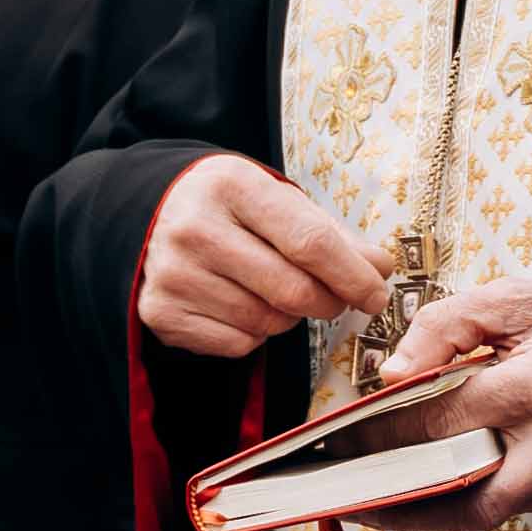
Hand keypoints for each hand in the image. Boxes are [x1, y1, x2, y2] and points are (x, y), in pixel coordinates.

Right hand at [137, 153, 383, 356]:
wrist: (150, 214)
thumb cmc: (228, 207)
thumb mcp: (275, 200)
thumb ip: (329, 233)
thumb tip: (381, 268)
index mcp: (232, 186)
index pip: (310, 241)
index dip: (353, 276)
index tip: (377, 294)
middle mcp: (196, 229)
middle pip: (292, 289)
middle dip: (329, 302)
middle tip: (336, 299)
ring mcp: (174, 274)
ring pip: (267, 321)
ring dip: (288, 317)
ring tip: (275, 292)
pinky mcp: (161, 313)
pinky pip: (238, 344)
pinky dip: (254, 334)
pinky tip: (241, 305)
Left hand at [359, 276, 531, 530]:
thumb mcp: (511, 301)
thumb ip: (443, 326)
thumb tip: (392, 375)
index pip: (443, 423)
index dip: (383, 436)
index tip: (341, 442)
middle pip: (464, 496)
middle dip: (399, 501)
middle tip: (350, 495)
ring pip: (484, 513)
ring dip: (427, 513)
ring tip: (376, 502)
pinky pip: (506, 507)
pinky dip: (462, 502)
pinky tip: (424, 490)